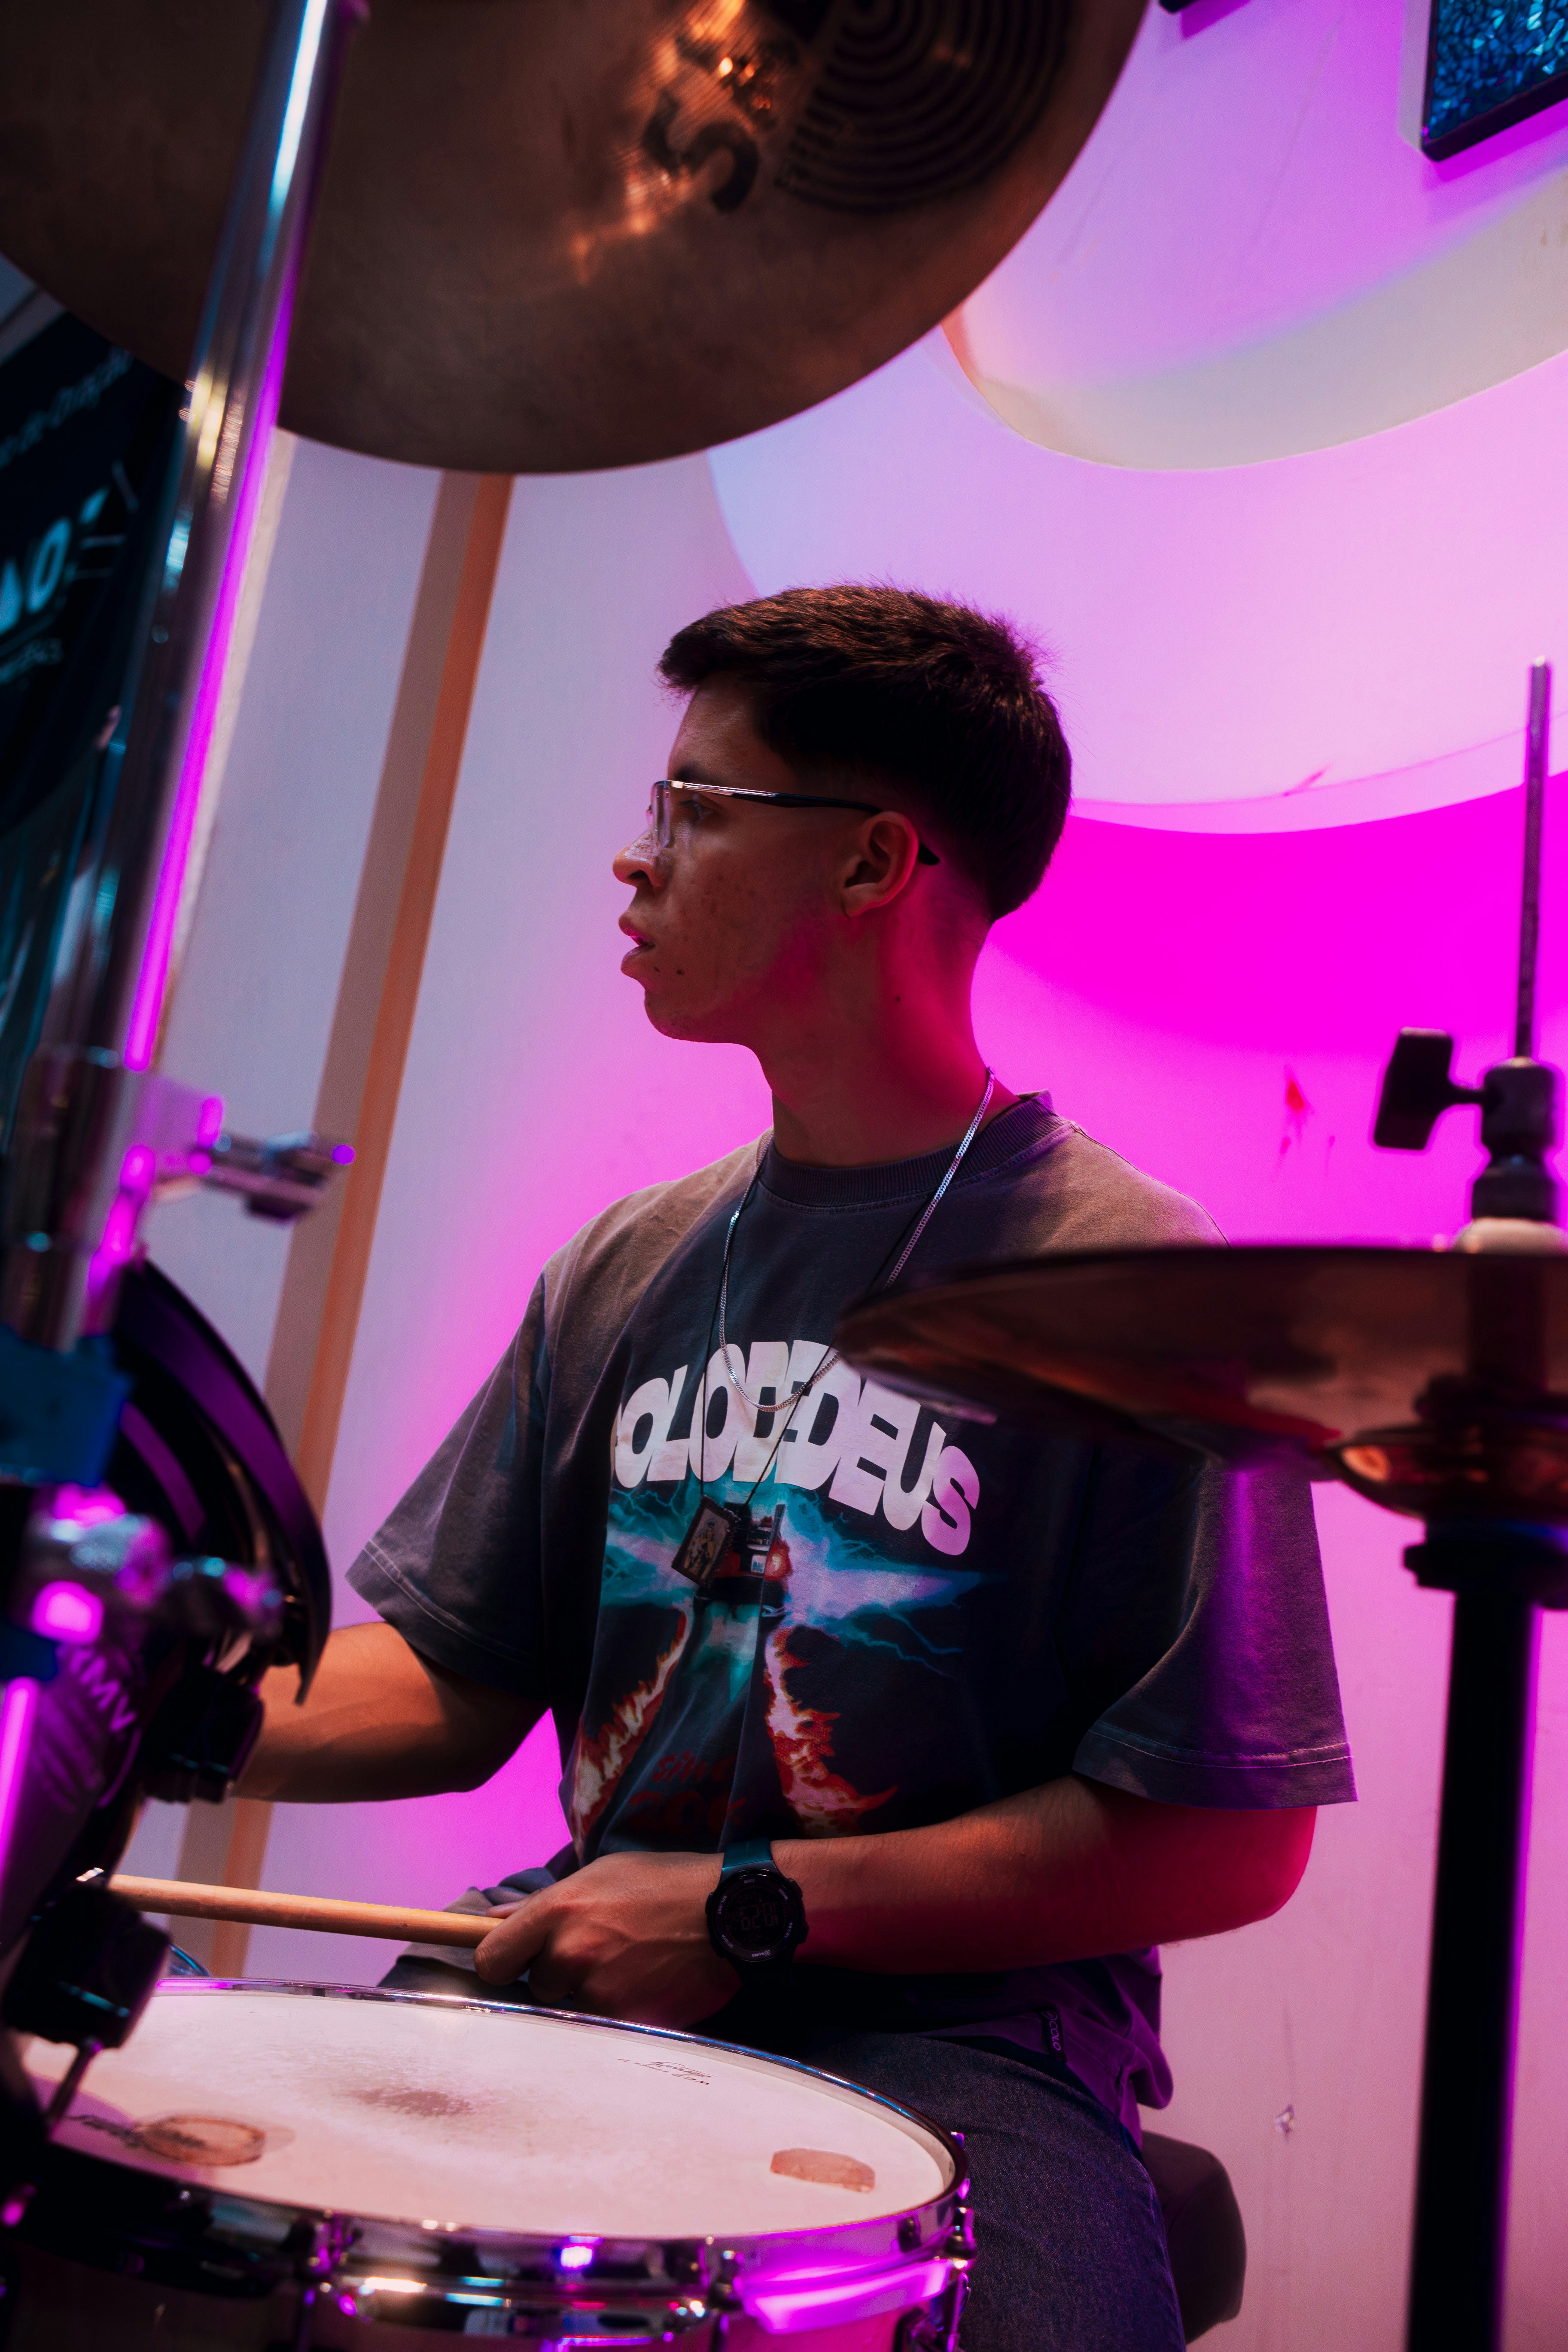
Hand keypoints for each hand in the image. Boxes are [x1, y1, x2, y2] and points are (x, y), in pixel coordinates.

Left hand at [473, 1849, 739, 2028]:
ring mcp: (599, 1988)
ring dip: (592, 1992)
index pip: (493, 1958)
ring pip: (573, 2006)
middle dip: (559, 1975)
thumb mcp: (602, 1874)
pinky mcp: (627, 2018)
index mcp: (558, 1910)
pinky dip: (622, 2009)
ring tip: (630, 1966)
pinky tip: (648, 1984)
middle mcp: (571, 1952)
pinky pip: (605, 2023)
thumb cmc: (666, 1884)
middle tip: (598, 1953)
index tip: (515, 1964)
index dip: (502, 1963)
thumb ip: (543, 1903)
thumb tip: (491, 1919)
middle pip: (537, 1985)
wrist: (730, 1913)